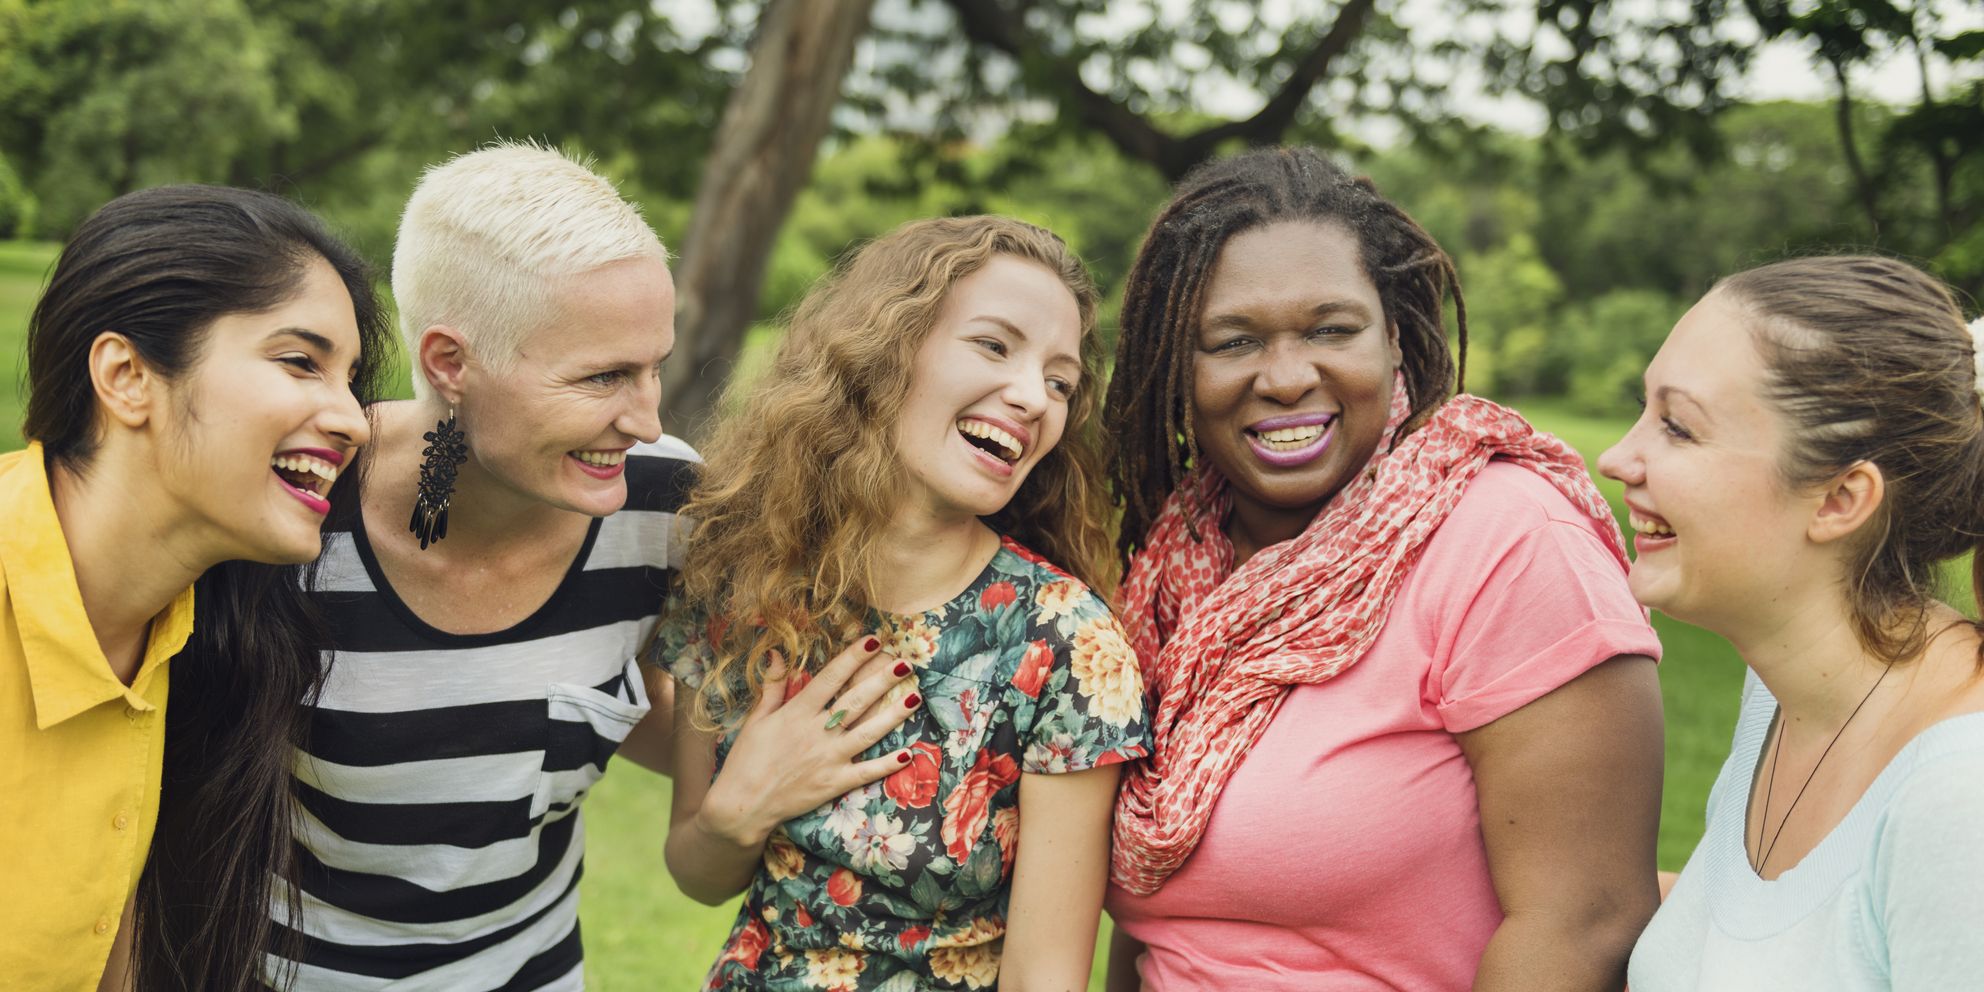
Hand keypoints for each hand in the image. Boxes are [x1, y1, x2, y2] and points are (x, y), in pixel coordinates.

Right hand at [697, 634, 920, 845]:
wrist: (742, 805)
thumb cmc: (746, 759)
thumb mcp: (757, 719)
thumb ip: (772, 686)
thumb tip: (776, 653)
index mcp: (797, 713)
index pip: (831, 678)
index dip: (853, 657)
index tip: (873, 640)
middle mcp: (817, 733)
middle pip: (856, 701)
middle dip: (882, 680)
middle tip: (905, 663)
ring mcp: (828, 759)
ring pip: (868, 732)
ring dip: (894, 715)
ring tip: (915, 698)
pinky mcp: (834, 783)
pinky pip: (867, 772)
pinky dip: (887, 764)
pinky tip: (907, 753)